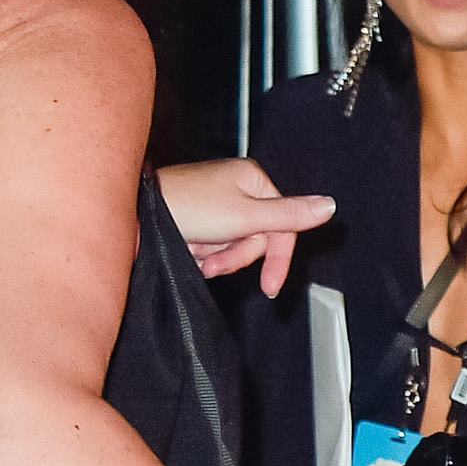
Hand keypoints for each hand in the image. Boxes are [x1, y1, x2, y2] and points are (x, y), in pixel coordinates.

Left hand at [156, 158, 334, 297]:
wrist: (136, 216)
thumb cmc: (186, 208)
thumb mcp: (245, 216)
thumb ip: (290, 215)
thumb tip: (330, 206)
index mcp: (253, 179)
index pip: (284, 225)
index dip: (278, 258)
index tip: (270, 286)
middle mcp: (238, 188)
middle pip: (260, 238)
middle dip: (238, 255)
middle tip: (217, 258)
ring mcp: (219, 204)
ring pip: (238, 246)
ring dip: (220, 258)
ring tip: (200, 255)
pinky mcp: (201, 219)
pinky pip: (218, 246)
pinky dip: (207, 255)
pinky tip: (192, 251)